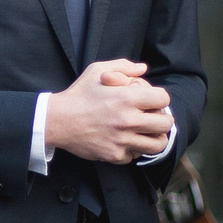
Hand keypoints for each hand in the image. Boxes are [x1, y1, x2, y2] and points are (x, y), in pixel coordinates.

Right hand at [47, 59, 171, 163]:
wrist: (57, 121)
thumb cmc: (78, 94)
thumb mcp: (97, 71)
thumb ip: (123, 66)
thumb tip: (143, 68)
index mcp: (126, 98)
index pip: (163, 99)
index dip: (160, 98)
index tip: (152, 101)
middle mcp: (127, 120)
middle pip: (166, 123)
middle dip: (162, 118)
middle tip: (153, 118)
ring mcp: (122, 140)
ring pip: (158, 145)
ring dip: (155, 137)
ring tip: (146, 132)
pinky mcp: (114, 155)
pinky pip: (136, 155)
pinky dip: (134, 149)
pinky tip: (126, 141)